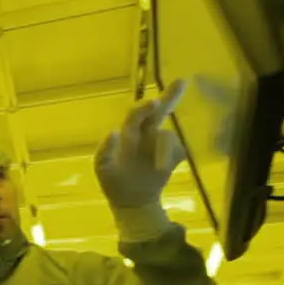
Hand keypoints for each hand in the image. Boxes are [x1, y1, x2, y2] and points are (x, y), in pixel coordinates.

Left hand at [95, 80, 187, 207]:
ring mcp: (160, 144)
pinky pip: (178, 151)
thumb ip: (105, 150)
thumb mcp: (103, 168)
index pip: (136, 115)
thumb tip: (113, 131)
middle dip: (170, 96)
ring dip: (165, 152)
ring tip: (160, 170)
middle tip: (181, 82)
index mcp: (128, 132)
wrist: (131, 202)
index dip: (144, 109)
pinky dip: (172, 158)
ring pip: (168, 137)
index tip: (153, 103)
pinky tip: (162, 170)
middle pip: (159, 110)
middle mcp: (146, 133)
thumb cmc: (114, 181)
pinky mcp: (174, 156)